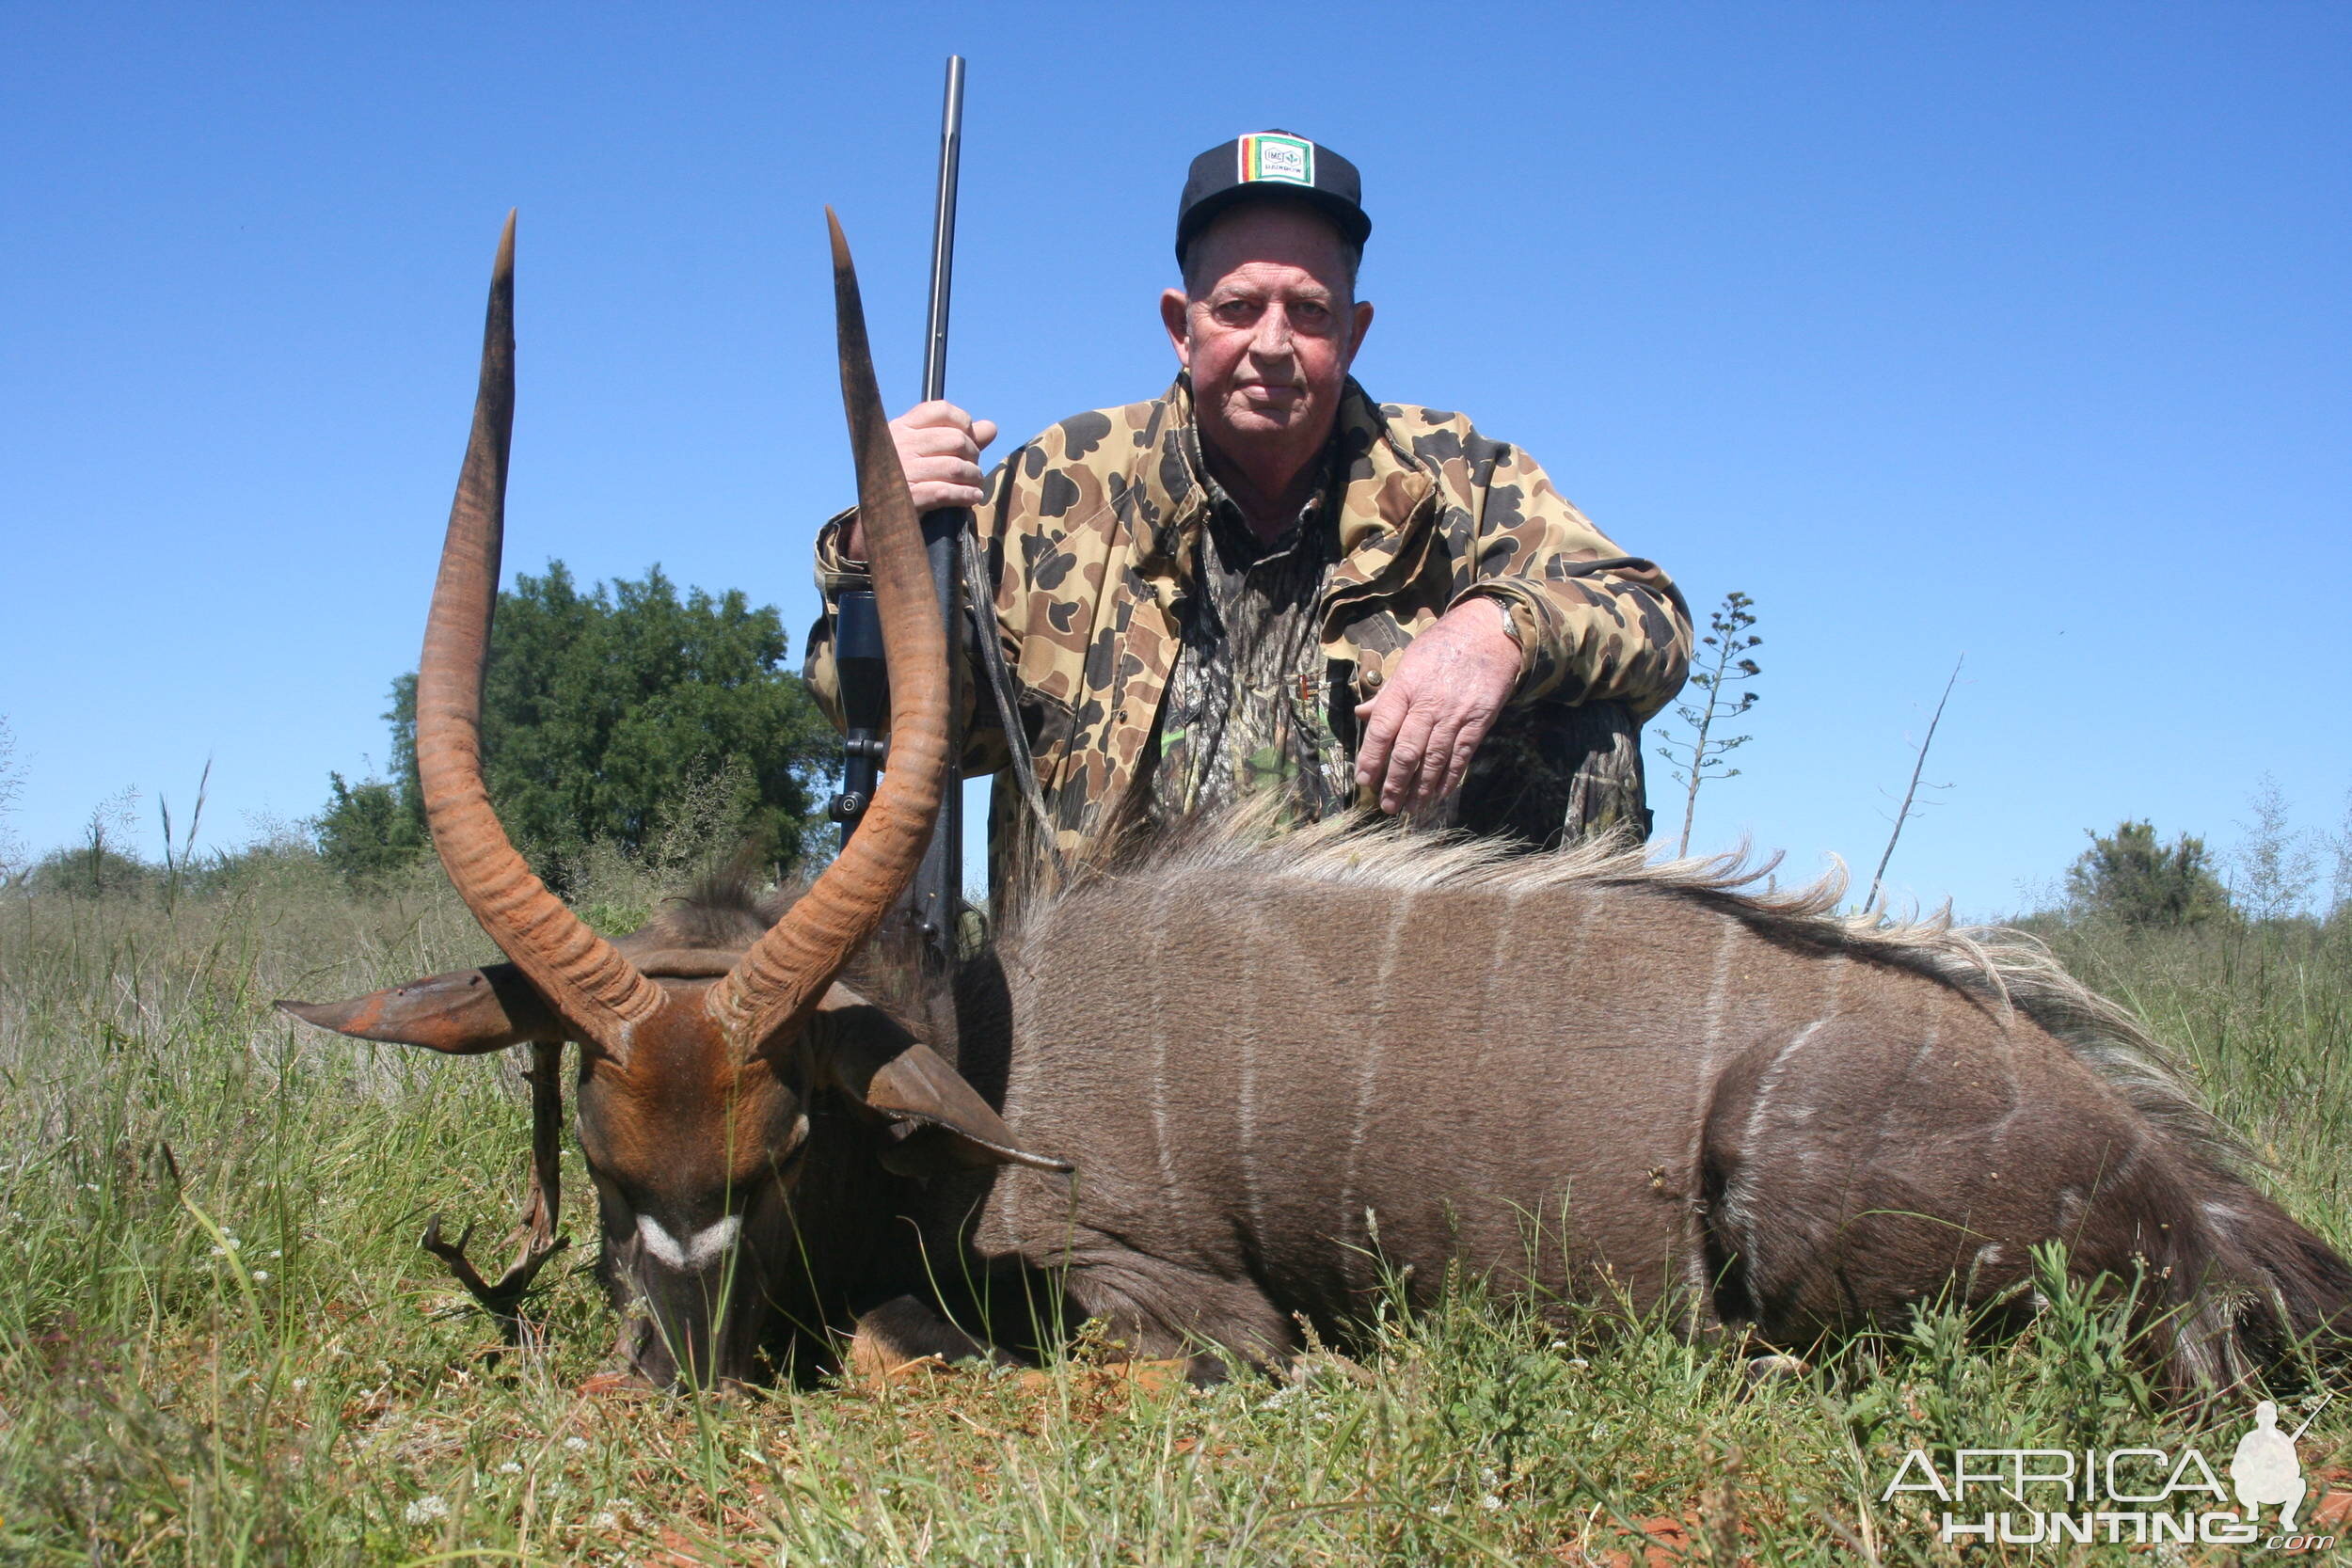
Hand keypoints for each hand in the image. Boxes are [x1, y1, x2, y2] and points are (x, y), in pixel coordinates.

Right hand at [843, 401, 998, 559]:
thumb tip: (990, 427)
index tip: (970, 439)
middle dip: (974, 455)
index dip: (965, 422)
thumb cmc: (907, 478)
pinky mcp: (907, 497)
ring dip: (974, 478)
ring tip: (975, 484)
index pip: (942, 410)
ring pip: (955, 467)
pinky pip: (946, 492)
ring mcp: (902, 471)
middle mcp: (899, 444)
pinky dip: (966, 495)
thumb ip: (959, 437)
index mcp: (901, 427)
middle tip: (974, 469)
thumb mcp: (925, 451)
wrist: (877, 516)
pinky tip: (973, 497)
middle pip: (956, 439)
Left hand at [1354, 598, 1522, 813]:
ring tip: (1411, 808)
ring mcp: (1455, 714)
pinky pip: (1461, 755)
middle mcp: (1428, 704)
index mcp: (1405, 687)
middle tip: (1387, 805)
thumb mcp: (1409, 662)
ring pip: (1434, 758)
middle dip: (1395, 782)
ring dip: (1421, 788)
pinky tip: (1439, 793)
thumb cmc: (1443, 646)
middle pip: (1407, 751)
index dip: (1371, 757)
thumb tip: (1362, 714)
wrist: (1489, 634)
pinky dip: (1450, 777)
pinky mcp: (1478, 721)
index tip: (1364, 780)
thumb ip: (1387, 694)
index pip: (1382, 729)